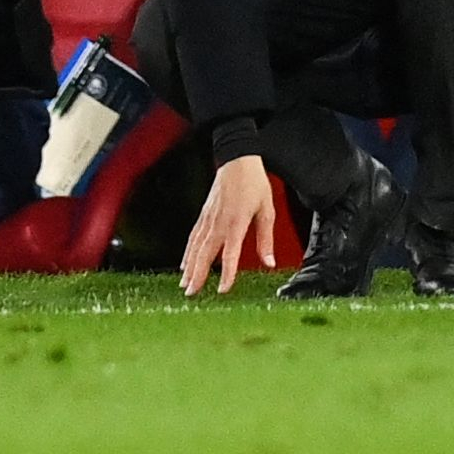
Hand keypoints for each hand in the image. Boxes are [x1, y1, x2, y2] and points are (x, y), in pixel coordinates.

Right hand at [181, 155, 276, 296]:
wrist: (237, 159)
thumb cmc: (254, 183)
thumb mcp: (267, 210)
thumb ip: (265, 239)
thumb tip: (268, 262)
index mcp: (236, 221)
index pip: (230, 253)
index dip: (227, 273)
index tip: (223, 290)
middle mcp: (219, 221)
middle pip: (205, 253)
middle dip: (198, 275)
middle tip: (192, 294)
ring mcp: (208, 217)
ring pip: (196, 247)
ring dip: (189, 267)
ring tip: (185, 285)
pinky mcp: (204, 214)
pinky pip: (193, 237)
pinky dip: (188, 252)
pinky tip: (185, 264)